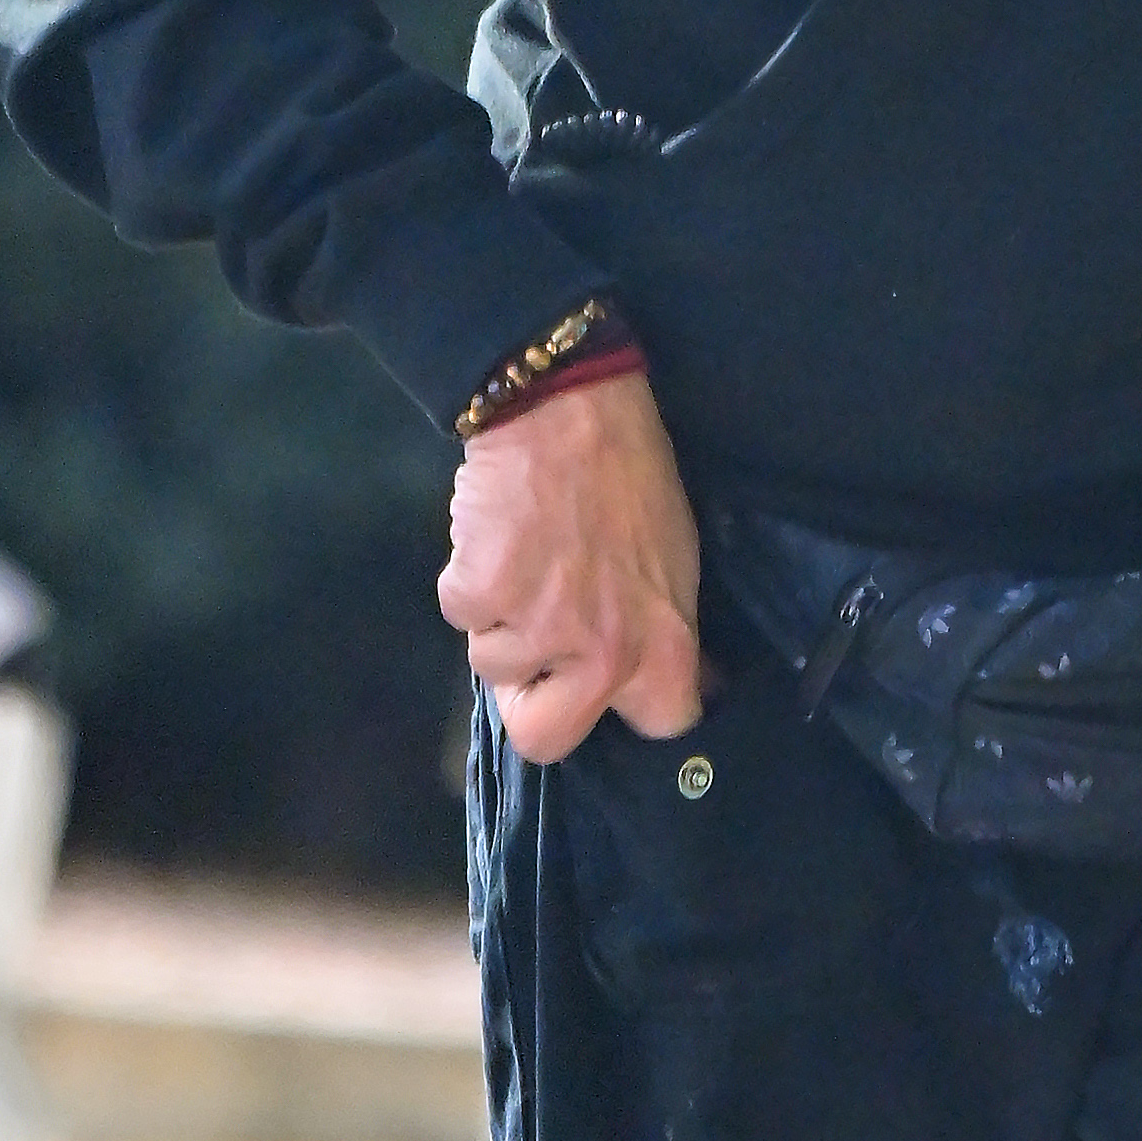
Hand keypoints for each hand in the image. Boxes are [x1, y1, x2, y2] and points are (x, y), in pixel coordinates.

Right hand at [438, 369, 703, 762]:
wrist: (564, 402)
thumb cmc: (629, 471)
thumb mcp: (676, 556)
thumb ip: (666, 629)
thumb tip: (682, 683)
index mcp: (662, 644)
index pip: (661, 725)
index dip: (631, 712)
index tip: (616, 692)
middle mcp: (601, 653)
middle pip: (543, 738)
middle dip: (529, 703)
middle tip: (535, 654)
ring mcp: (535, 626)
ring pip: (490, 664)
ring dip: (499, 618)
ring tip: (524, 554)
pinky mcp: (478, 591)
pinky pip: (458, 611)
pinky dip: (467, 576)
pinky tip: (495, 532)